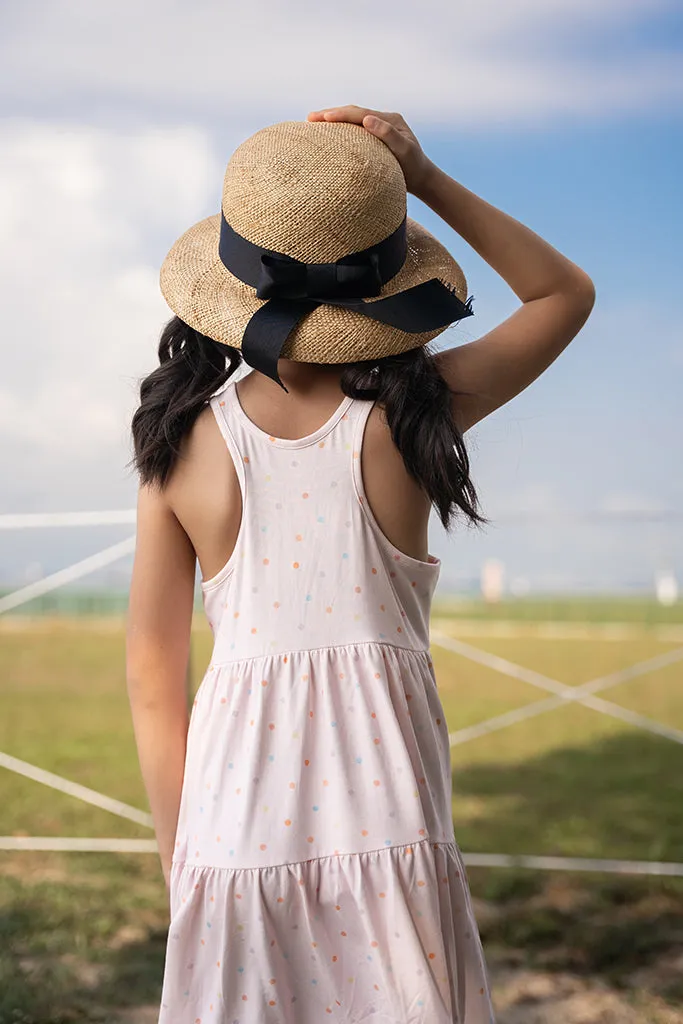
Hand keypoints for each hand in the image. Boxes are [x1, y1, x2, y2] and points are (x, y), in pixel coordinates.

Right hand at [307, 105, 435, 197]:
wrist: (423, 180)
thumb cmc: (414, 169)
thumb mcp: (404, 152)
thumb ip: (387, 134)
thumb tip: (367, 118)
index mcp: (390, 119)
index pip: (360, 113)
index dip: (339, 114)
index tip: (322, 118)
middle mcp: (384, 120)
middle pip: (353, 112)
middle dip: (331, 114)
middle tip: (309, 118)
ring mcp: (380, 128)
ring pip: (352, 120)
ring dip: (334, 120)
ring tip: (314, 123)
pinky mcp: (376, 139)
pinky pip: (355, 131)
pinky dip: (341, 131)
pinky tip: (329, 135)